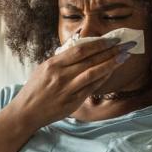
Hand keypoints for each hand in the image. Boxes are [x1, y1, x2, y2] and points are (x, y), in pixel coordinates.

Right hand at [9, 37, 133, 127]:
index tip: (111, 39)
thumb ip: (62, 59)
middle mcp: (61, 76)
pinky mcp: (72, 102)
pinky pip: (91, 88)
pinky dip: (102, 79)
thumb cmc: (35, 89)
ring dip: (111, 64)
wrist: (26, 112)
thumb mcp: (43, 69)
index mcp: (53, 64)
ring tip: (124, 56)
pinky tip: (111, 72)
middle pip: (90, 60)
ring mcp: (67, 90)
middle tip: (125, 45)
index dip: (99, 43)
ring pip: (93, 73)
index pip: (81, 50)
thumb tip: (81, 47)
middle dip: (110, 51)